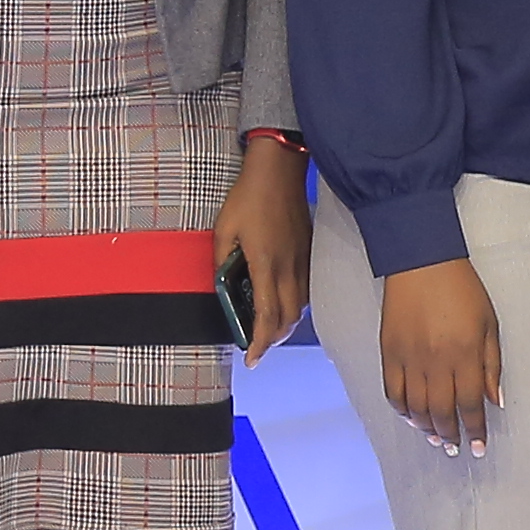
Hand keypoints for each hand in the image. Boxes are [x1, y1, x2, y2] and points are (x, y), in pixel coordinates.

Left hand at [221, 135, 313, 359]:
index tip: (251, 358)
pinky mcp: (308, 251)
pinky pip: (305, 288)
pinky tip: (282, 301)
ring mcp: (302, 259)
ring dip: (286, 323)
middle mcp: (289, 267)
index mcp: (265, 264)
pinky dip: (294, 304)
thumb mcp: (223, 229)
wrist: (279, 171)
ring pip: (300, 305)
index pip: (267, 315)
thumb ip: (222, 260)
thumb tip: (221, 282)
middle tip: (257, 346)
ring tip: (268, 328)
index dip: (260, 342)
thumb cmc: (248, 197)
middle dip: (274, 338)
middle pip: (289, 318)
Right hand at [376, 256, 505, 451]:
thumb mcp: (490, 324)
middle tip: (455, 448)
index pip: (470, 404)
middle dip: (451, 435)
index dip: (476, 430)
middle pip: (442, 411)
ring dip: (426, 427)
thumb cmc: (463, 290)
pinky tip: (412, 418)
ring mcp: (409, 358)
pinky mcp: (389, 352)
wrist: (422, 263)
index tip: (479, 448)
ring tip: (436, 438)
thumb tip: (494, 401)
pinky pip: (393, 391)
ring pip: (416, 407)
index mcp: (465, 353)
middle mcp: (436, 361)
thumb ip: (492, 365)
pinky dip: (401, 410)